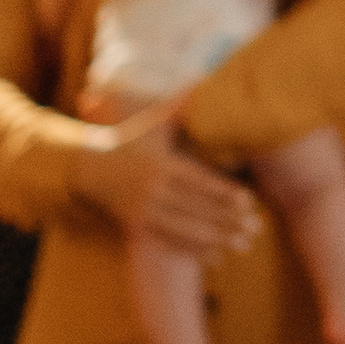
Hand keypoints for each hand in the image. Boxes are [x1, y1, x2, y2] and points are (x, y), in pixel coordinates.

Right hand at [70, 101, 261, 257]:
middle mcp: (153, 190)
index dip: (224, 193)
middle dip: (228, 221)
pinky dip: (193, 252)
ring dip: (217, 240)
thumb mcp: (152, 124)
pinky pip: (169, 243)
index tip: (249, 202)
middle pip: (197, 210)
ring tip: (245, 246)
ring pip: (186, 230)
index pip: (198, 182)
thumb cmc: (128, 141)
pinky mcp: (137, 227)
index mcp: (161, 164)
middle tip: (257, 229)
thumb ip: (177, 110)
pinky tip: (218, 259)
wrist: (87, 168)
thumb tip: (203, 85)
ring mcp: (144, 212)